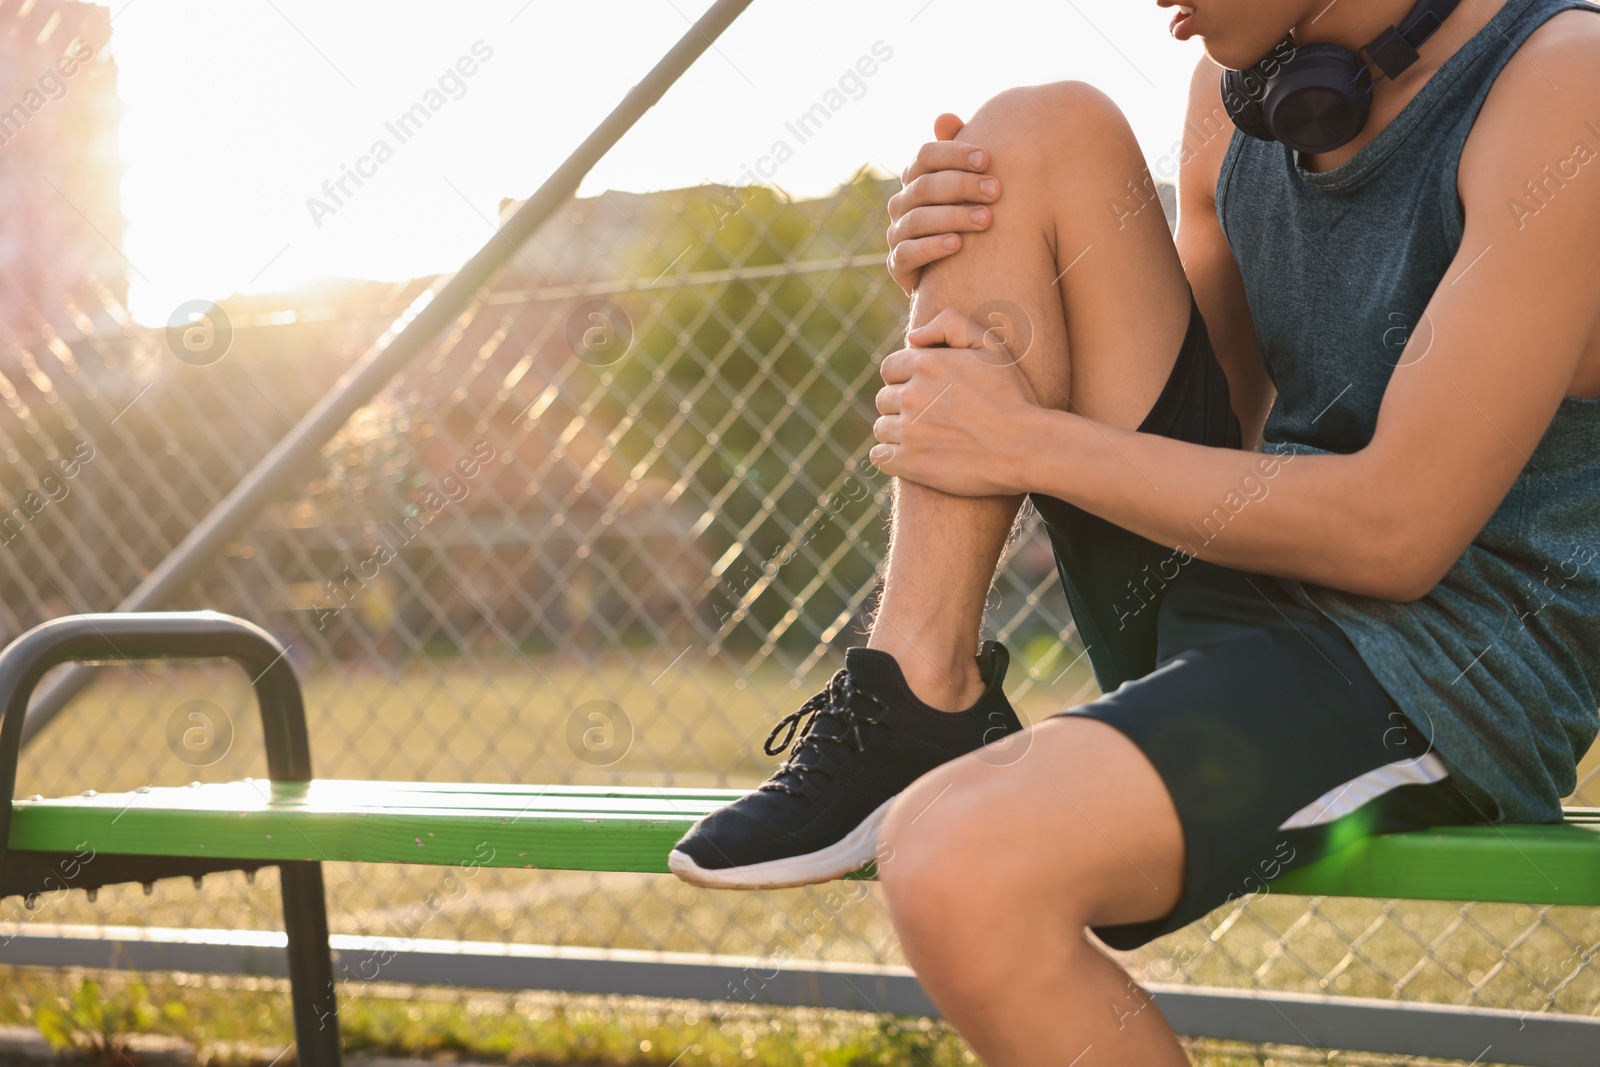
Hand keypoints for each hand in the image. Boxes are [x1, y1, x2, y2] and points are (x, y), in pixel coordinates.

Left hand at [870, 308, 1044, 495]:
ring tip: (925, 436)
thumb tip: (912, 337)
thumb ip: (951, 325)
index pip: (890, 368)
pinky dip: (891, 456)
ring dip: (897, 431)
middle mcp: (912, 395)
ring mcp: (909, 431)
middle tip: (930, 416)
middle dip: (902, 405)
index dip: (905, 378)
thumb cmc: (1012, 396)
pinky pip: (880, 456)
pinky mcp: (910, 462)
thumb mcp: (991, 346)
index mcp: (927, 363)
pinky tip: (912, 455)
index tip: (925, 391)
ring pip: (882, 428)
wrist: (1025, 447)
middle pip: (884, 398)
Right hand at [886, 113, 1001, 295]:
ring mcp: (897, 234)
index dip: (954, 153)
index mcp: (916, 179)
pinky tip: (958, 244)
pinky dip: (932, 247)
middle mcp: (901, 203)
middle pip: (924, 186)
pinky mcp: (897, 265)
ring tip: (986, 219)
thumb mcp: (969, 185)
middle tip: (996, 191)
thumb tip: (944, 118)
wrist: (960, 273)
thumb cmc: (969, 218)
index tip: (987, 159)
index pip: (925, 155)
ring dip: (953, 217)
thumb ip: (960, 153)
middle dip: (961, 186)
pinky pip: (908, 253)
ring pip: (917, 219)